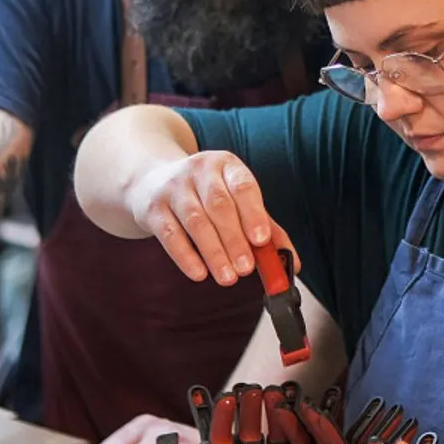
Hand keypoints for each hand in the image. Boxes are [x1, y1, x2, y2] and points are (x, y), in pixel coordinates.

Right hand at [127, 150, 299, 286]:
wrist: (152, 181)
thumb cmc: (205, 196)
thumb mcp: (236, 201)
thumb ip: (265, 228)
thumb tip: (292, 263)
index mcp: (227, 165)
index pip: (243, 186)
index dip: (254, 213)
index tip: (262, 239)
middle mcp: (199, 170)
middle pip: (219, 206)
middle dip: (234, 240)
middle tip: (247, 269)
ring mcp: (173, 187)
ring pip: (196, 221)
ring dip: (214, 252)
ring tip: (228, 277)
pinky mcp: (153, 208)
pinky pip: (170, 234)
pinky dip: (186, 256)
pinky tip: (199, 273)